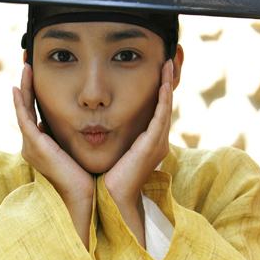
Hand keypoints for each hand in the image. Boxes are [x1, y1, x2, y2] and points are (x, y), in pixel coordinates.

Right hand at [13, 65, 93, 248]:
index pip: (34, 117)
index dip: (33, 98)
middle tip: (27, 68)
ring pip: (23, 111)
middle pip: (25, 111)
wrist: (84, 198)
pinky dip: (21, 102)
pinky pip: (24, 118)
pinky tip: (18, 87)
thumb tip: (82, 127)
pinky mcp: (35, 146)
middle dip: (26, 90)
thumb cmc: (86, 180)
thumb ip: (74, 142)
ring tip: (26, 70)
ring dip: (23, 90)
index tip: (36, 81)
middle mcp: (32, 147)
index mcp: (41, 149)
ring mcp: (31, 146)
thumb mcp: (78, 155)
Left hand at [104, 60, 173, 246]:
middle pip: (166, 104)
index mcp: (148, 143)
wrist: (109, 200)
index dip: (158, 90)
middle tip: (168, 59)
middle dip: (167, 81)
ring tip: (168, 62)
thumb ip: (107, 136)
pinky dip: (163, 97)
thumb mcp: (109, 151)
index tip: (155, 70)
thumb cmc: (105, 179)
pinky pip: (162, 115)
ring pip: (167, 106)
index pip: (156, 110)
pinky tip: (163, 81)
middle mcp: (157, 141)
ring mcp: (158, 143)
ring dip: (167, 83)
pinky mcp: (153, 145)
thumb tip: (90, 122)